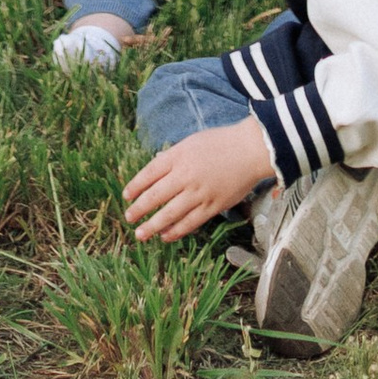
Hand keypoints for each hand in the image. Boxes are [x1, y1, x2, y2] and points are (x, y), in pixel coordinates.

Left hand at [123, 114, 276, 242]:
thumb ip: (173, 157)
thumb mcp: (192, 142)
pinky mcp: (212, 206)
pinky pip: (190, 222)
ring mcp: (199, 192)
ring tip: (140, 234)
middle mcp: (186, 175)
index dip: (135, 186)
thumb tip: (155, 168)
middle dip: (139, 209)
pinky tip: (165, 236)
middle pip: (155, 195)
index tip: (126, 196)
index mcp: (179, 155)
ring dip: (152, 225)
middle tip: (128, 217)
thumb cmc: (221, 143)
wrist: (251, 149)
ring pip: (170, 213)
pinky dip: (175, 231)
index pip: (149, 173)